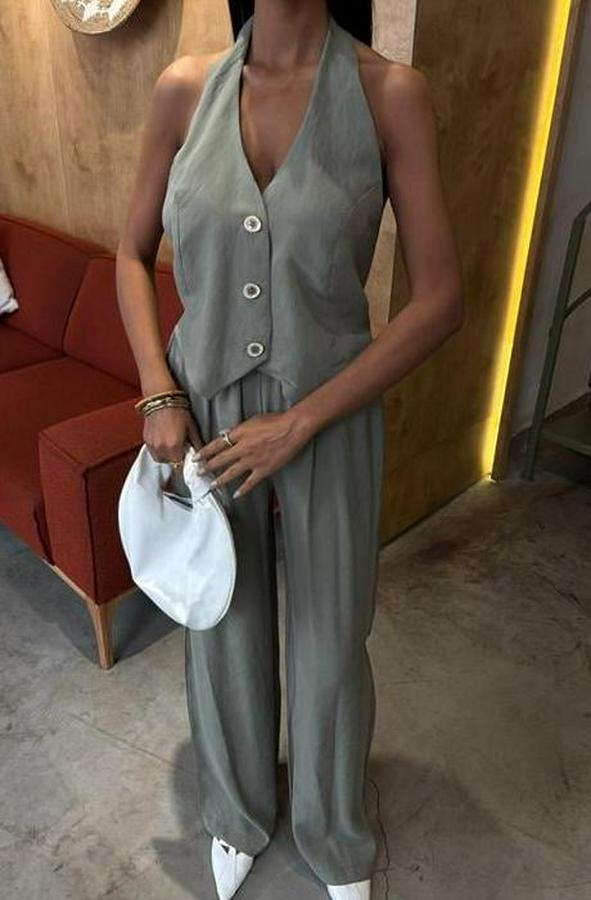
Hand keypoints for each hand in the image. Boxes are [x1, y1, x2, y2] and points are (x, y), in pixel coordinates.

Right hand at [144, 405, 202, 464]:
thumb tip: (202, 456)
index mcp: (174, 447)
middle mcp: (161, 448)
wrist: (162, 399)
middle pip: (170, 463)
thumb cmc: (178, 411)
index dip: (184, 463)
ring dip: (167, 456)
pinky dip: (159, 449)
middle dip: (176, 459)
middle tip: (181, 448)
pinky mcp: (146, 440)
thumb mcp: (192, 428)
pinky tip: (165, 440)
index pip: (179, 466)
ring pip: (160, 459)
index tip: (187, 459)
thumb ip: (197, 445)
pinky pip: (153, 451)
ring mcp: (152, 445)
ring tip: (172, 444)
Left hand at [194, 410, 313, 498]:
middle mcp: (243, 448)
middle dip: (208, 466)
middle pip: (220, 459)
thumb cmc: (275, 421)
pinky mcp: (264, 469)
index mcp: (239, 434)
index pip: (217, 444)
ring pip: (231, 473)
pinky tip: (236, 495)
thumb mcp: (252, 420)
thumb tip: (226, 433)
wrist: (292, 428)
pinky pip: (250, 482)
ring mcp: (252, 460)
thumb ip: (238, 429)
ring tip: (212, 485)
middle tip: (199, 472)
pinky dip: (243, 490)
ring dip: (220, 480)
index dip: (205, 451)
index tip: (196, 457)